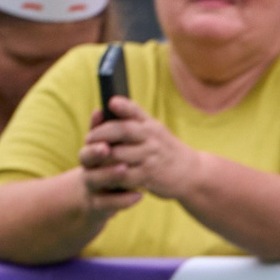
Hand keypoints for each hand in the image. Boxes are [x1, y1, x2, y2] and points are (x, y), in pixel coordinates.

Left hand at [78, 97, 195, 204]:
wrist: (190, 173)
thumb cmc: (165, 149)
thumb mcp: (155, 130)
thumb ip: (135, 119)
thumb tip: (109, 106)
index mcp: (151, 125)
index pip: (135, 111)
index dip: (123, 106)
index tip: (111, 102)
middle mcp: (152, 138)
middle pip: (123, 131)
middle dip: (102, 133)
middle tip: (89, 138)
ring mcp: (151, 157)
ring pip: (119, 154)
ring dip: (102, 156)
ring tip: (91, 158)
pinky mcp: (149, 177)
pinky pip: (124, 175)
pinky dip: (111, 174)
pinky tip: (103, 173)